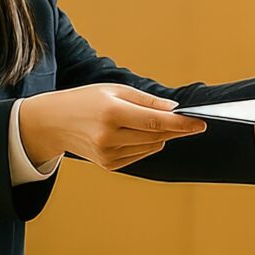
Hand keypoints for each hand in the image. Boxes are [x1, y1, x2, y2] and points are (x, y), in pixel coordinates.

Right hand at [20, 83, 207, 171]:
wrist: (53, 123)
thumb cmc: (86, 100)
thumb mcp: (114, 90)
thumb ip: (146, 101)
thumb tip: (174, 110)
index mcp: (112, 112)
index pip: (156, 121)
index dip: (182, 124)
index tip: (201, 123)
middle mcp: (109, 136)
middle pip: (157, 135)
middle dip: (176, 128)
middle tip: (189, 120)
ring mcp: (108, 154)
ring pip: (152, 146)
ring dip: (160, 135)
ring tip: (148, 121)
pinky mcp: (108, 165)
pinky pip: (140, 154)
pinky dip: (145, 144)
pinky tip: (132, 133)